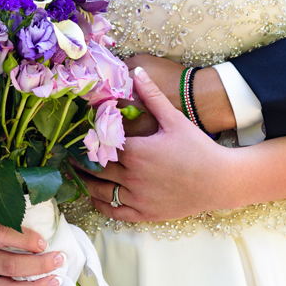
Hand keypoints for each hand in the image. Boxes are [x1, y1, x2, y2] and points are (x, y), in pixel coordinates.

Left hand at [80, 67, 239, 223]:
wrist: (221, 180)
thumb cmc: (198, 148)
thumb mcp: (175, 120)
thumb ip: (152, 97)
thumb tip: (136, 72)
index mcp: (137, 152)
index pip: (100, 145)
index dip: (85, 140)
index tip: (72, 135)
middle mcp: (133, 176)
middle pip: (94, 168)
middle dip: (79, 160)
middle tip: (64, 153)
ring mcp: (138, 197)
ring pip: (99, 191)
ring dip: (84, 182)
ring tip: (74, 172)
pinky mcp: (144, 213)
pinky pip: (114, 211)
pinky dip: (100, 204)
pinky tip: (93, 196)